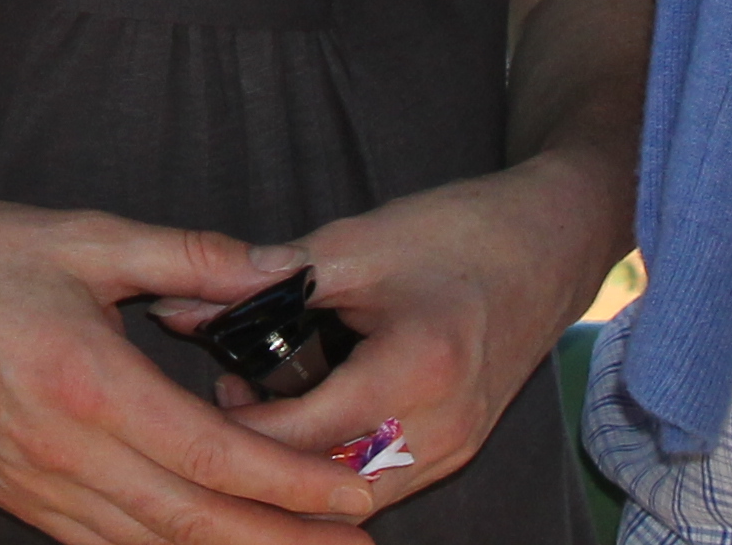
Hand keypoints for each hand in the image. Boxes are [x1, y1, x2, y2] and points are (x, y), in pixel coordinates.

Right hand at [0, 193, 389, 543]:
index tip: (354, 494)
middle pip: (195, 525)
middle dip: (284, 544)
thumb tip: (270, 265)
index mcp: (92, 386)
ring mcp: (38, 488)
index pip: (215, 458)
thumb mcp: (82, 238)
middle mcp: (68, 455)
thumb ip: (184, 256)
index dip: (293, 486)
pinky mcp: (16, 498)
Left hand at [190, 153, 624, 497]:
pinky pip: (385, 484)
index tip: (207, 382)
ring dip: (300, 473)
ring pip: (355, 497)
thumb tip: (178, 304)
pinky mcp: (460, 451)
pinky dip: (338, 469)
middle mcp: (439, 430)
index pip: (299, 436)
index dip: (237, 421)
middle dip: (263, 459)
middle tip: (226, 404)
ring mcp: (455, 450)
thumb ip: (268, 279)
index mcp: (414, 373)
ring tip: (262, 415)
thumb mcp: (357, 243)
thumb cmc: (461, 233)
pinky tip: (308, 428)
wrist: (553, 241)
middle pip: (324, 486)